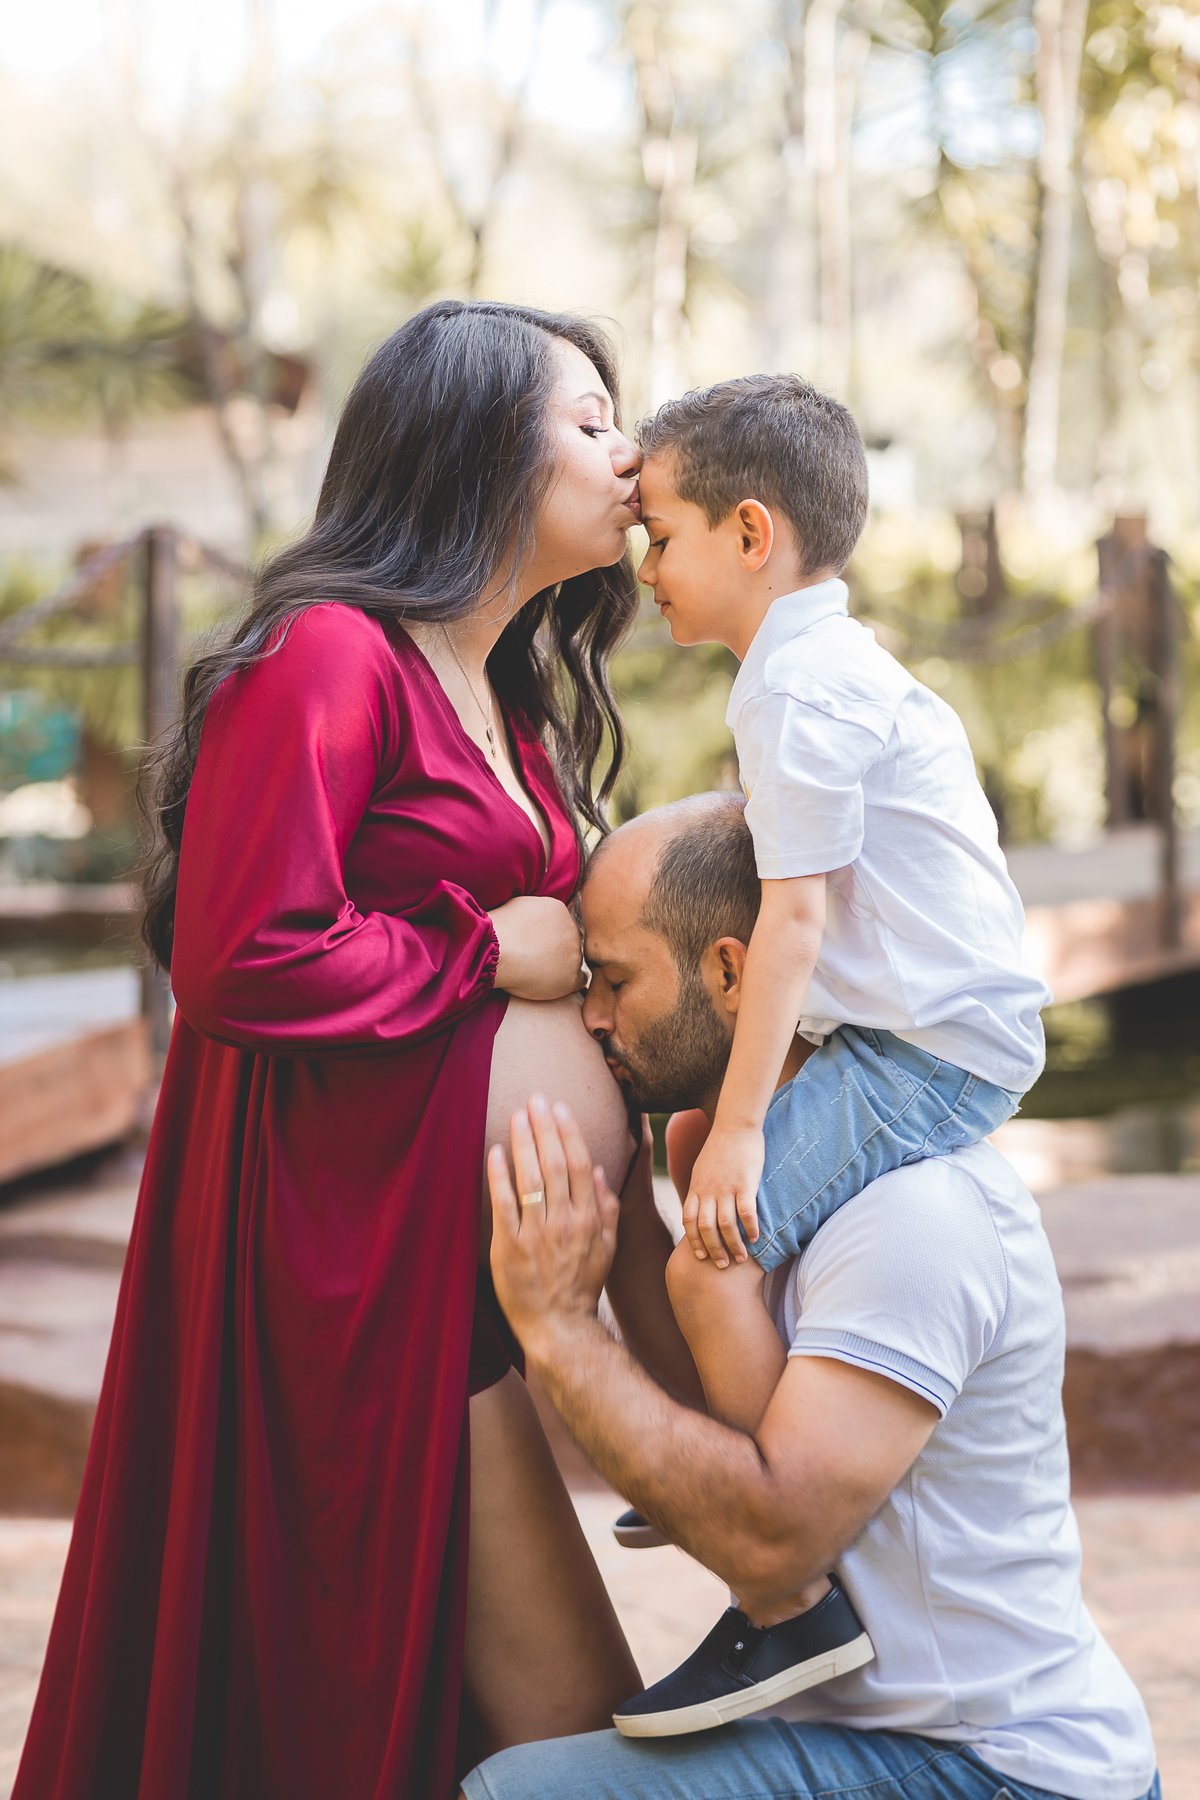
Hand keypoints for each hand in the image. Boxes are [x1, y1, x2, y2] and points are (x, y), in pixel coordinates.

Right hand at [487, 896, 585, 999]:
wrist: (498, 950)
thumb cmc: (499, 932)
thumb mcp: (518, 907)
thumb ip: (535, 913)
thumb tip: (535, 919)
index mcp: (559, 909)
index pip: (559, 925)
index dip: (546, 938)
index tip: (532, 946)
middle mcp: (571, 928)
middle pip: (568, 942)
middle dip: (555, 951)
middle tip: (533, 960)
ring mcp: (575, 952)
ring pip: (573, 961)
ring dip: (560, 968)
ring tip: (535, 972)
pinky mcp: (572, 975)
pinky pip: (580, 980)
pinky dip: (567, 984)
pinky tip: (551, 984)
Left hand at [487, 1094, 618, 1355]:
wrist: (559, 1326)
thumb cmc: (582, 1285)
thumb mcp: (607, 1248)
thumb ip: (606, 1209)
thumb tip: (603, 1171)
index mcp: (589, 1219)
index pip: (582, 1165)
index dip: (570, 1133)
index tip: (560, 1108)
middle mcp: (565, 1223)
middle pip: (556, 1164)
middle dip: (545, 1128)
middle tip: (535, 1099)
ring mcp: (537, 1235)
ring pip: (531, 1179)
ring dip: (524, 1143)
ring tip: (517, 1115)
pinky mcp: (510, 1247)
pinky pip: (504, 1205)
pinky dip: (500, 1176)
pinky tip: (496, 1152)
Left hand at [682, 1125, 763, 1266]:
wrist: (735, 1125)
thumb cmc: (721, 1147)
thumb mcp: (702, 1168)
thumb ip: (701, 1188)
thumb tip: (701, 1206)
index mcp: (696, 1187)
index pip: (689, 1221)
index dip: (693, 1241)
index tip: (700, 1256)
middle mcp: (708, 1190)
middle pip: (705, 1228)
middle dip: (713, 1250)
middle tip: (722, 1265)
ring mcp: (726, 1187)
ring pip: (725, 1225)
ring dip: (733, 1245)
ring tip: (741, 1258)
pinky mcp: (745, 1183)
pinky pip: (746, 1212)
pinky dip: (750, 1228)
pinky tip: (757, 1239)